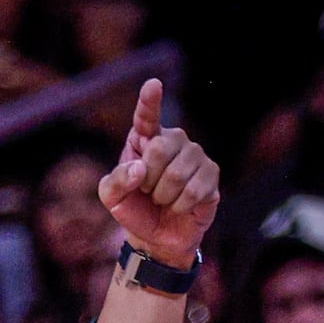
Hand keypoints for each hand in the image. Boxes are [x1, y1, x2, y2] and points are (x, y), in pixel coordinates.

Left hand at [98, 80, 216, 269]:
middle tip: (147, 191)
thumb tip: (139, 169)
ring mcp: (196, 155)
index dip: (149, 101)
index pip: (147, 116)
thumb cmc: (134, 209)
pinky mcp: (212, 175)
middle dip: (148, 180)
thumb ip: (115, 181)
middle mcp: (174, 140)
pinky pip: (195, 189)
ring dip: (164, 196)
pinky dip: (180, 205)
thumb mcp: (111, 197)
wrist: (157, 237)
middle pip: (160, 148)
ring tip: (163, 199)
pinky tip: (179, 206)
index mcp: (145, 138)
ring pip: (178, 173)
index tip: (153, 85)